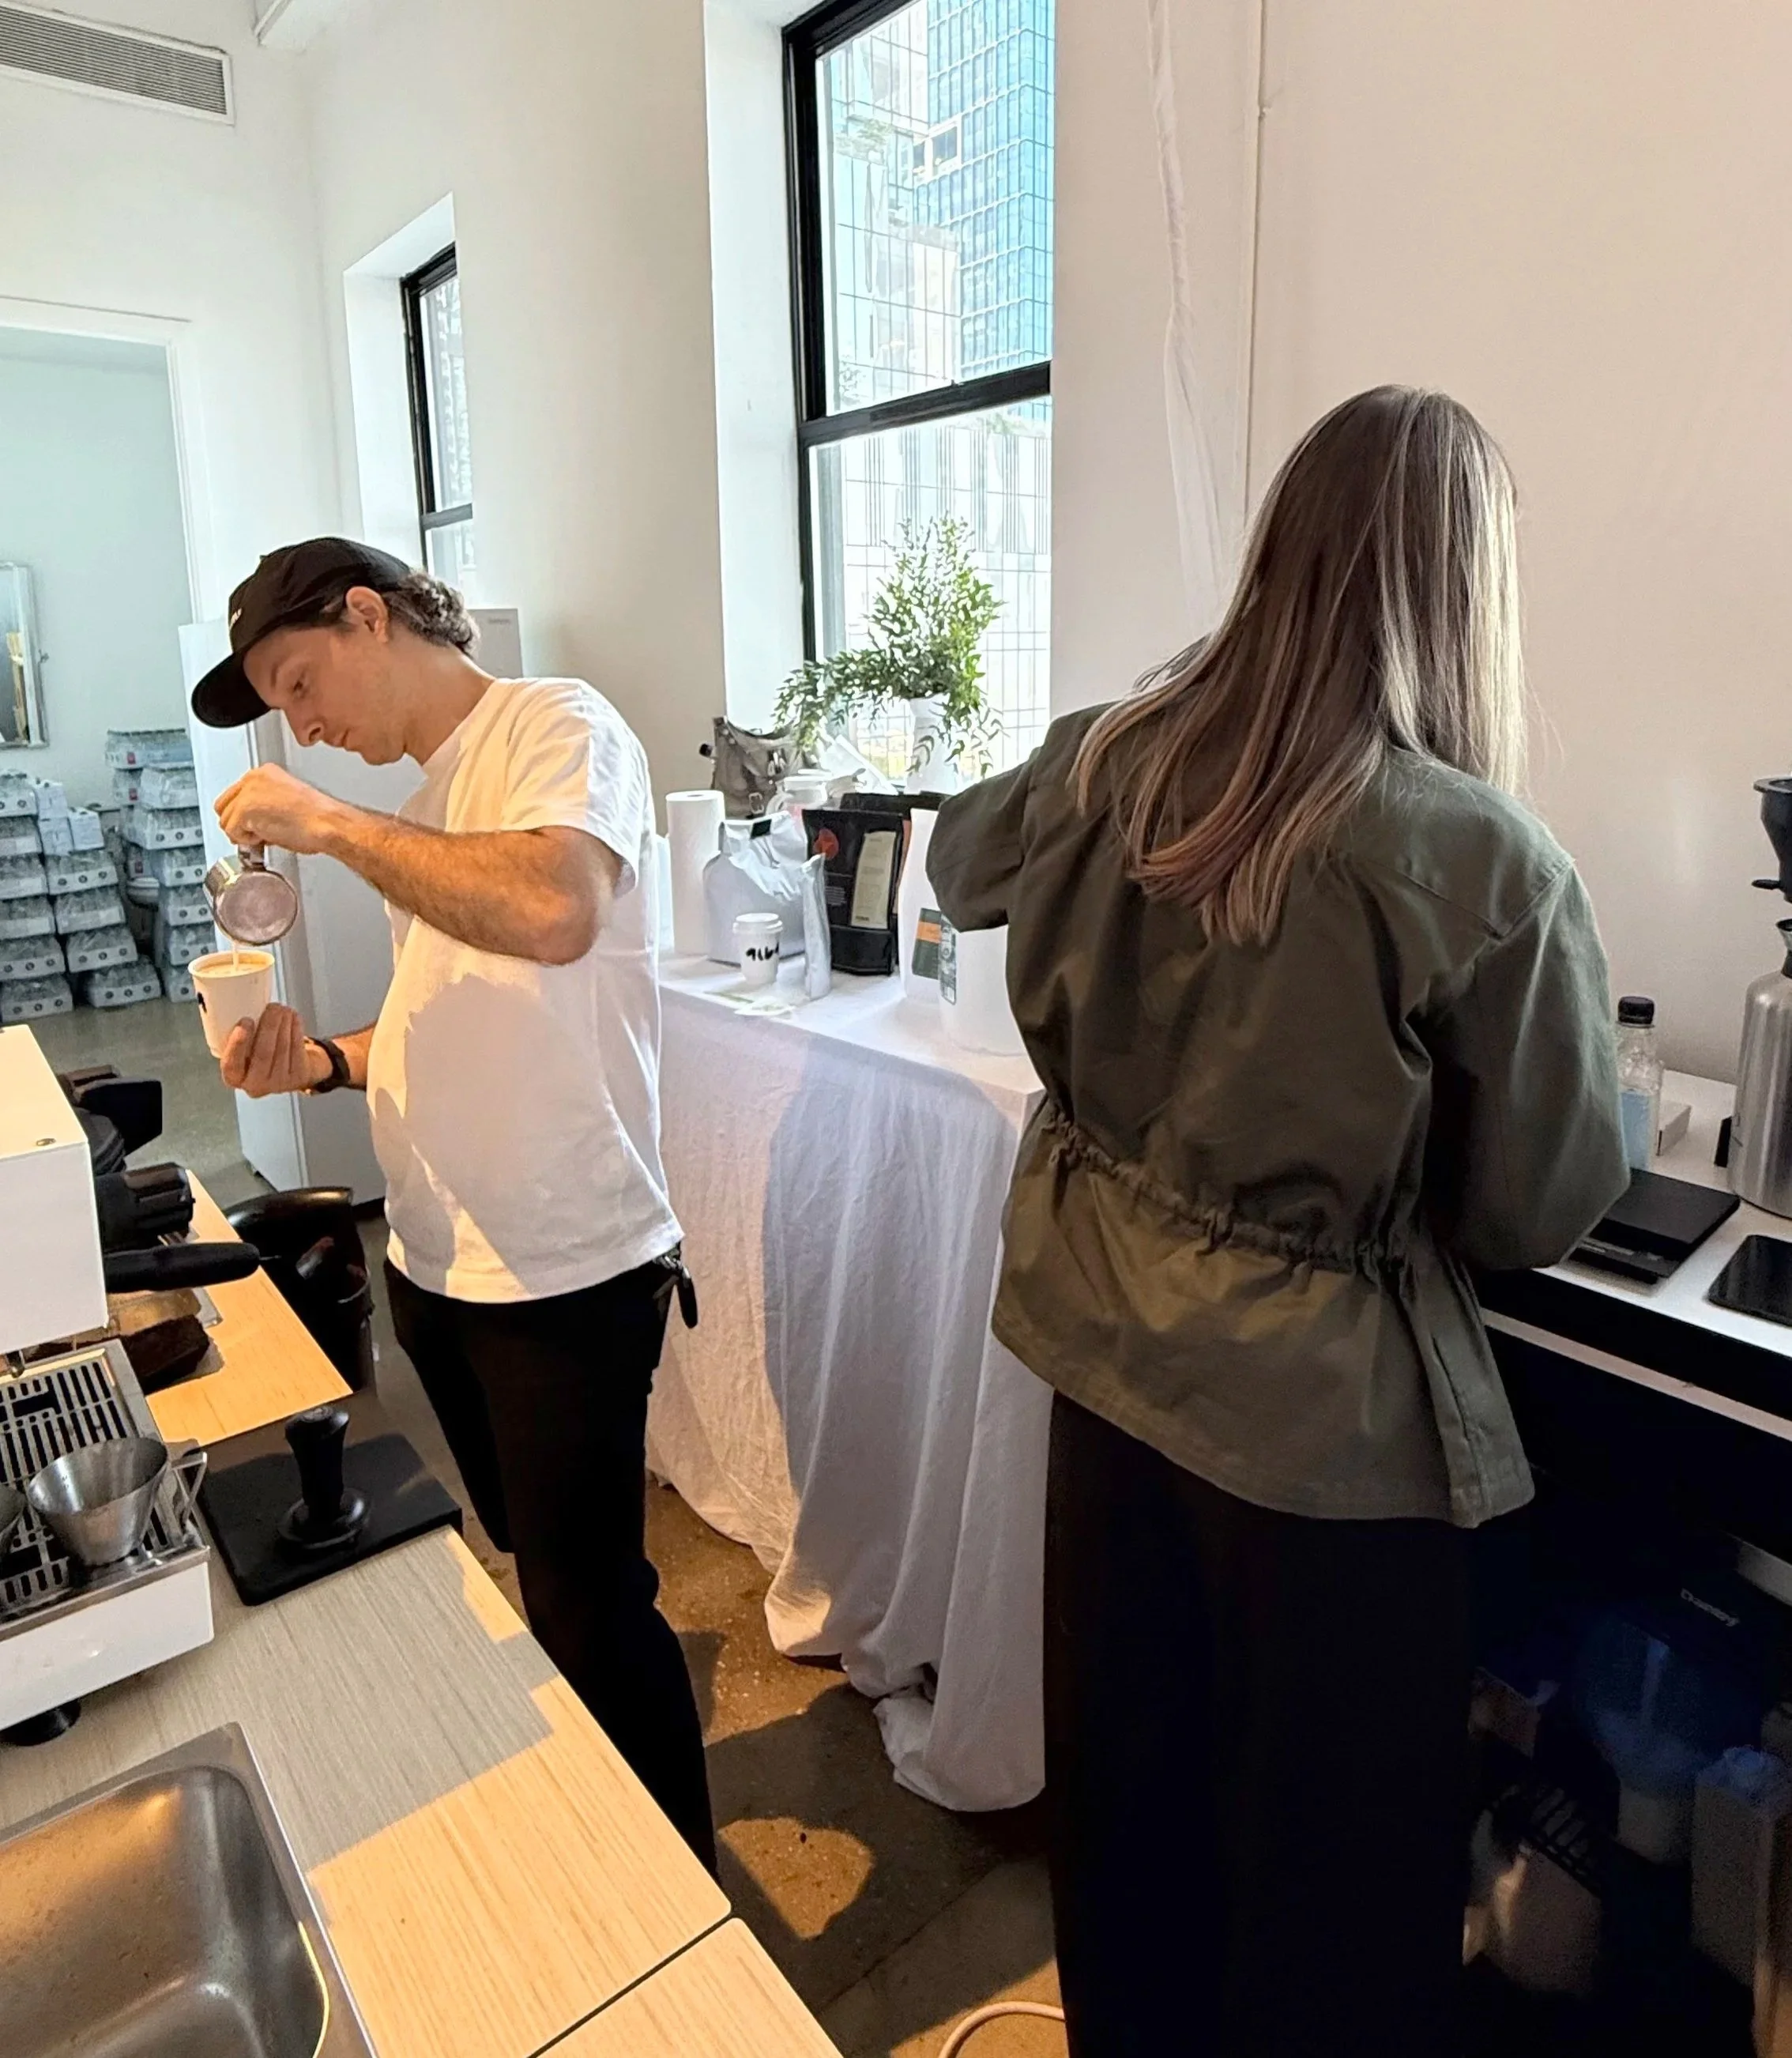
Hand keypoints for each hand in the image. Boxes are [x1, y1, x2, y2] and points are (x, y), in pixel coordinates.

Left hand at [215, 765, 348, 855]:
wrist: (328, 824)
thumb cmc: (318, 818)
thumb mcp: (288, 801)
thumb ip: (264, 805)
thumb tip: (251, 821)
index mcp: (265, 772)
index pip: (235, 794)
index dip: (242, 815)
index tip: (254, 825)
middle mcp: (253, 778)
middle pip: (223, 806)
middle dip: (236, 823)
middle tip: (256, 834)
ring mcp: (247, 792)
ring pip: (225, 820)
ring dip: (242, 833)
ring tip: (266, 835)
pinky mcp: (245, 809)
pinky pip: (232, 833)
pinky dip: (246, 841)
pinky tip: (266, 837)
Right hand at [219, 1005, 328, 1097]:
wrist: (291, 1070)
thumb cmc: (260, 1053)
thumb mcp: (244, 1049)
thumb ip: (240, 1036)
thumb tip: (241, 1002)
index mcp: (235, 1078)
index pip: (231, 1065)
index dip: (238, 1043)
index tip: (245, 1021)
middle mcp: (255, 1086)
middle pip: (263, 1054)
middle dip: (269, 1026)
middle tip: (272, 1006)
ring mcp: (278, 1084)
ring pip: (282, 1049)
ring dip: (283, 1024)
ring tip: (283, 1009)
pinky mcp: (298, 1077)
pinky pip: (297, 1049)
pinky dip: (296, 1029)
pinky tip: (293, 1017)